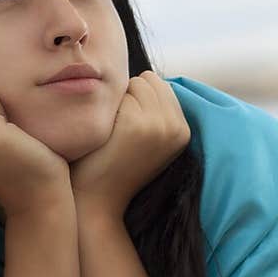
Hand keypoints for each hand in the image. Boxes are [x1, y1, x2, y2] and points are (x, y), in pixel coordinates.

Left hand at [69, 71, 190, 217]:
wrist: (93, 201)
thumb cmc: (112, 166)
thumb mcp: (147, 139)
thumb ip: (155, 110)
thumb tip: (147, 75)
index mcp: (184, 132)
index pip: (162, 87)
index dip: (139, 103)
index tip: (129, 133)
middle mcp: (176, 128)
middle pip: (150, 80)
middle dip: (131, 97)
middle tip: (119, 133)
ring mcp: (159, 125)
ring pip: (137, 82)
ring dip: (119, 100)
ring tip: (112, 133)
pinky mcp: (136, 124)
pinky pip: (121, 90)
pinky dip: (107, 106)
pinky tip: (103, 133)